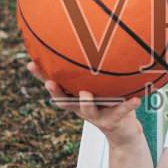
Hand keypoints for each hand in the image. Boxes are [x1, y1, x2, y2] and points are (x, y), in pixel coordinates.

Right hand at [26, 62, 142, 139]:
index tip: (31, 64)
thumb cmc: (109, 102)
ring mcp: (97, 116)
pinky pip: (121, 112)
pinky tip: (137, 99)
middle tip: (50, 83)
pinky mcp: (114, 121)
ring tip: (85, 93)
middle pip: (64, 102)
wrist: (124, 131)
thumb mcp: (99, 85)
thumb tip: (89, 36)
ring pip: (88, 109)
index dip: (42, 77)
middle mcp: (82, 107)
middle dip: (56, 92)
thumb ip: (92, 70)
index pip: (55, 86)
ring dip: (86, 102)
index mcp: (75, 98)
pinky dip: (128, 106)